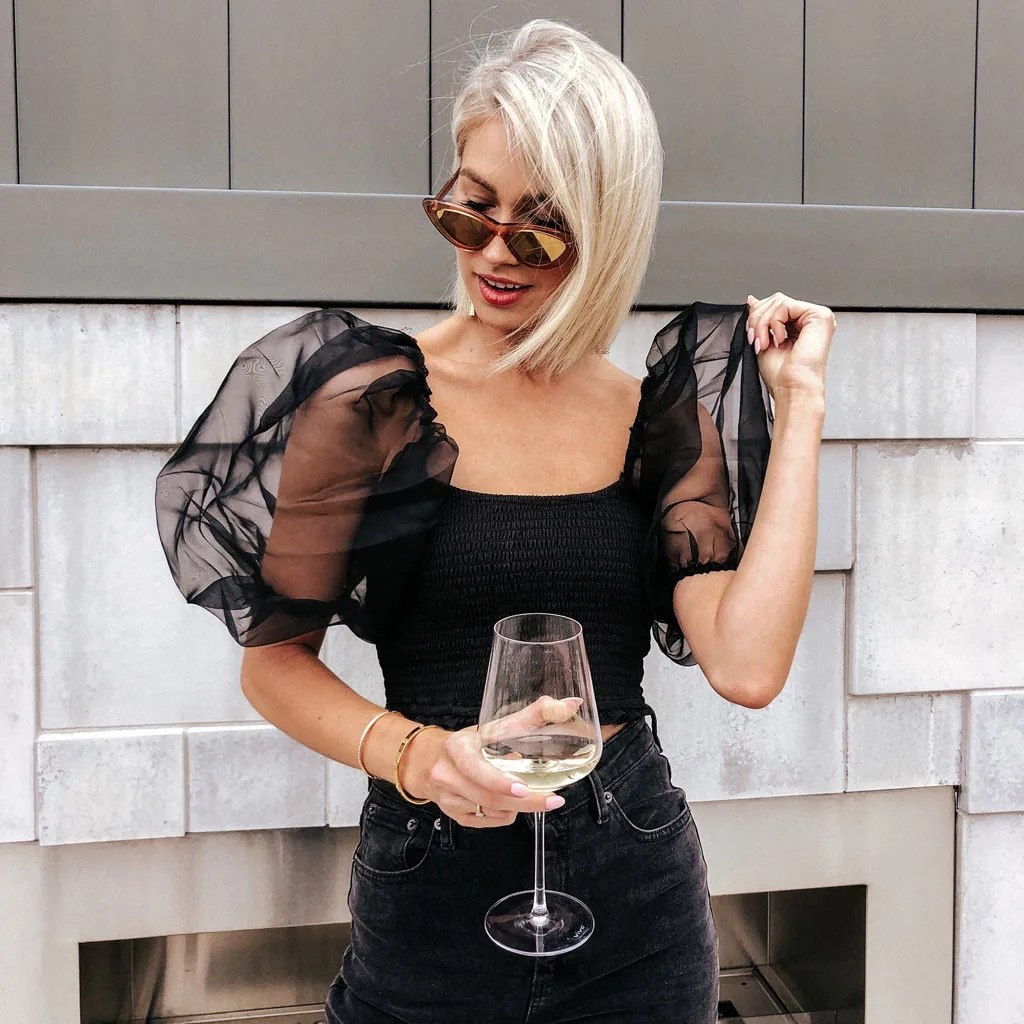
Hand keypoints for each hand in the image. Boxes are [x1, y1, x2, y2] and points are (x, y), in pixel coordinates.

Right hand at [401, 696, 582, 828]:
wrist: (426, 760)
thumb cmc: (467, 742)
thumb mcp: (493, 726)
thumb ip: (533, 715)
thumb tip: (570, 705)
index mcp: (457, 748)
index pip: (476, 769)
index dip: (499, 781)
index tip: (523, 787)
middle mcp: (448, 776)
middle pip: (490, 797)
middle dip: (526, 802)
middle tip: (553, 800)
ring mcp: (449, 799)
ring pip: (492, 812)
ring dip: (516, 806)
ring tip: (527, 790)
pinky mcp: (454, 816)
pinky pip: (488, 821)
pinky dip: (505, 813)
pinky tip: (508, 800)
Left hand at [745, 292, 835, 399]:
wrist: (792, 390)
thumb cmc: (781, 376)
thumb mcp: (763, 339)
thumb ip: (760, 318)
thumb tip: (752, 300)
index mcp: (799, 325)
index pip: (775, 304)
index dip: (756, 317)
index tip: (751, 336)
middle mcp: (810, 320)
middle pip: (775, 300)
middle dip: (757, 319)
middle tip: (756, 340)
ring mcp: (817, 316)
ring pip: (778, 301)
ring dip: (763, 324)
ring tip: (765, 343)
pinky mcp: (820, 316)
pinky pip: (785, 305)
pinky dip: (774, 323)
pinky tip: (779, 341)